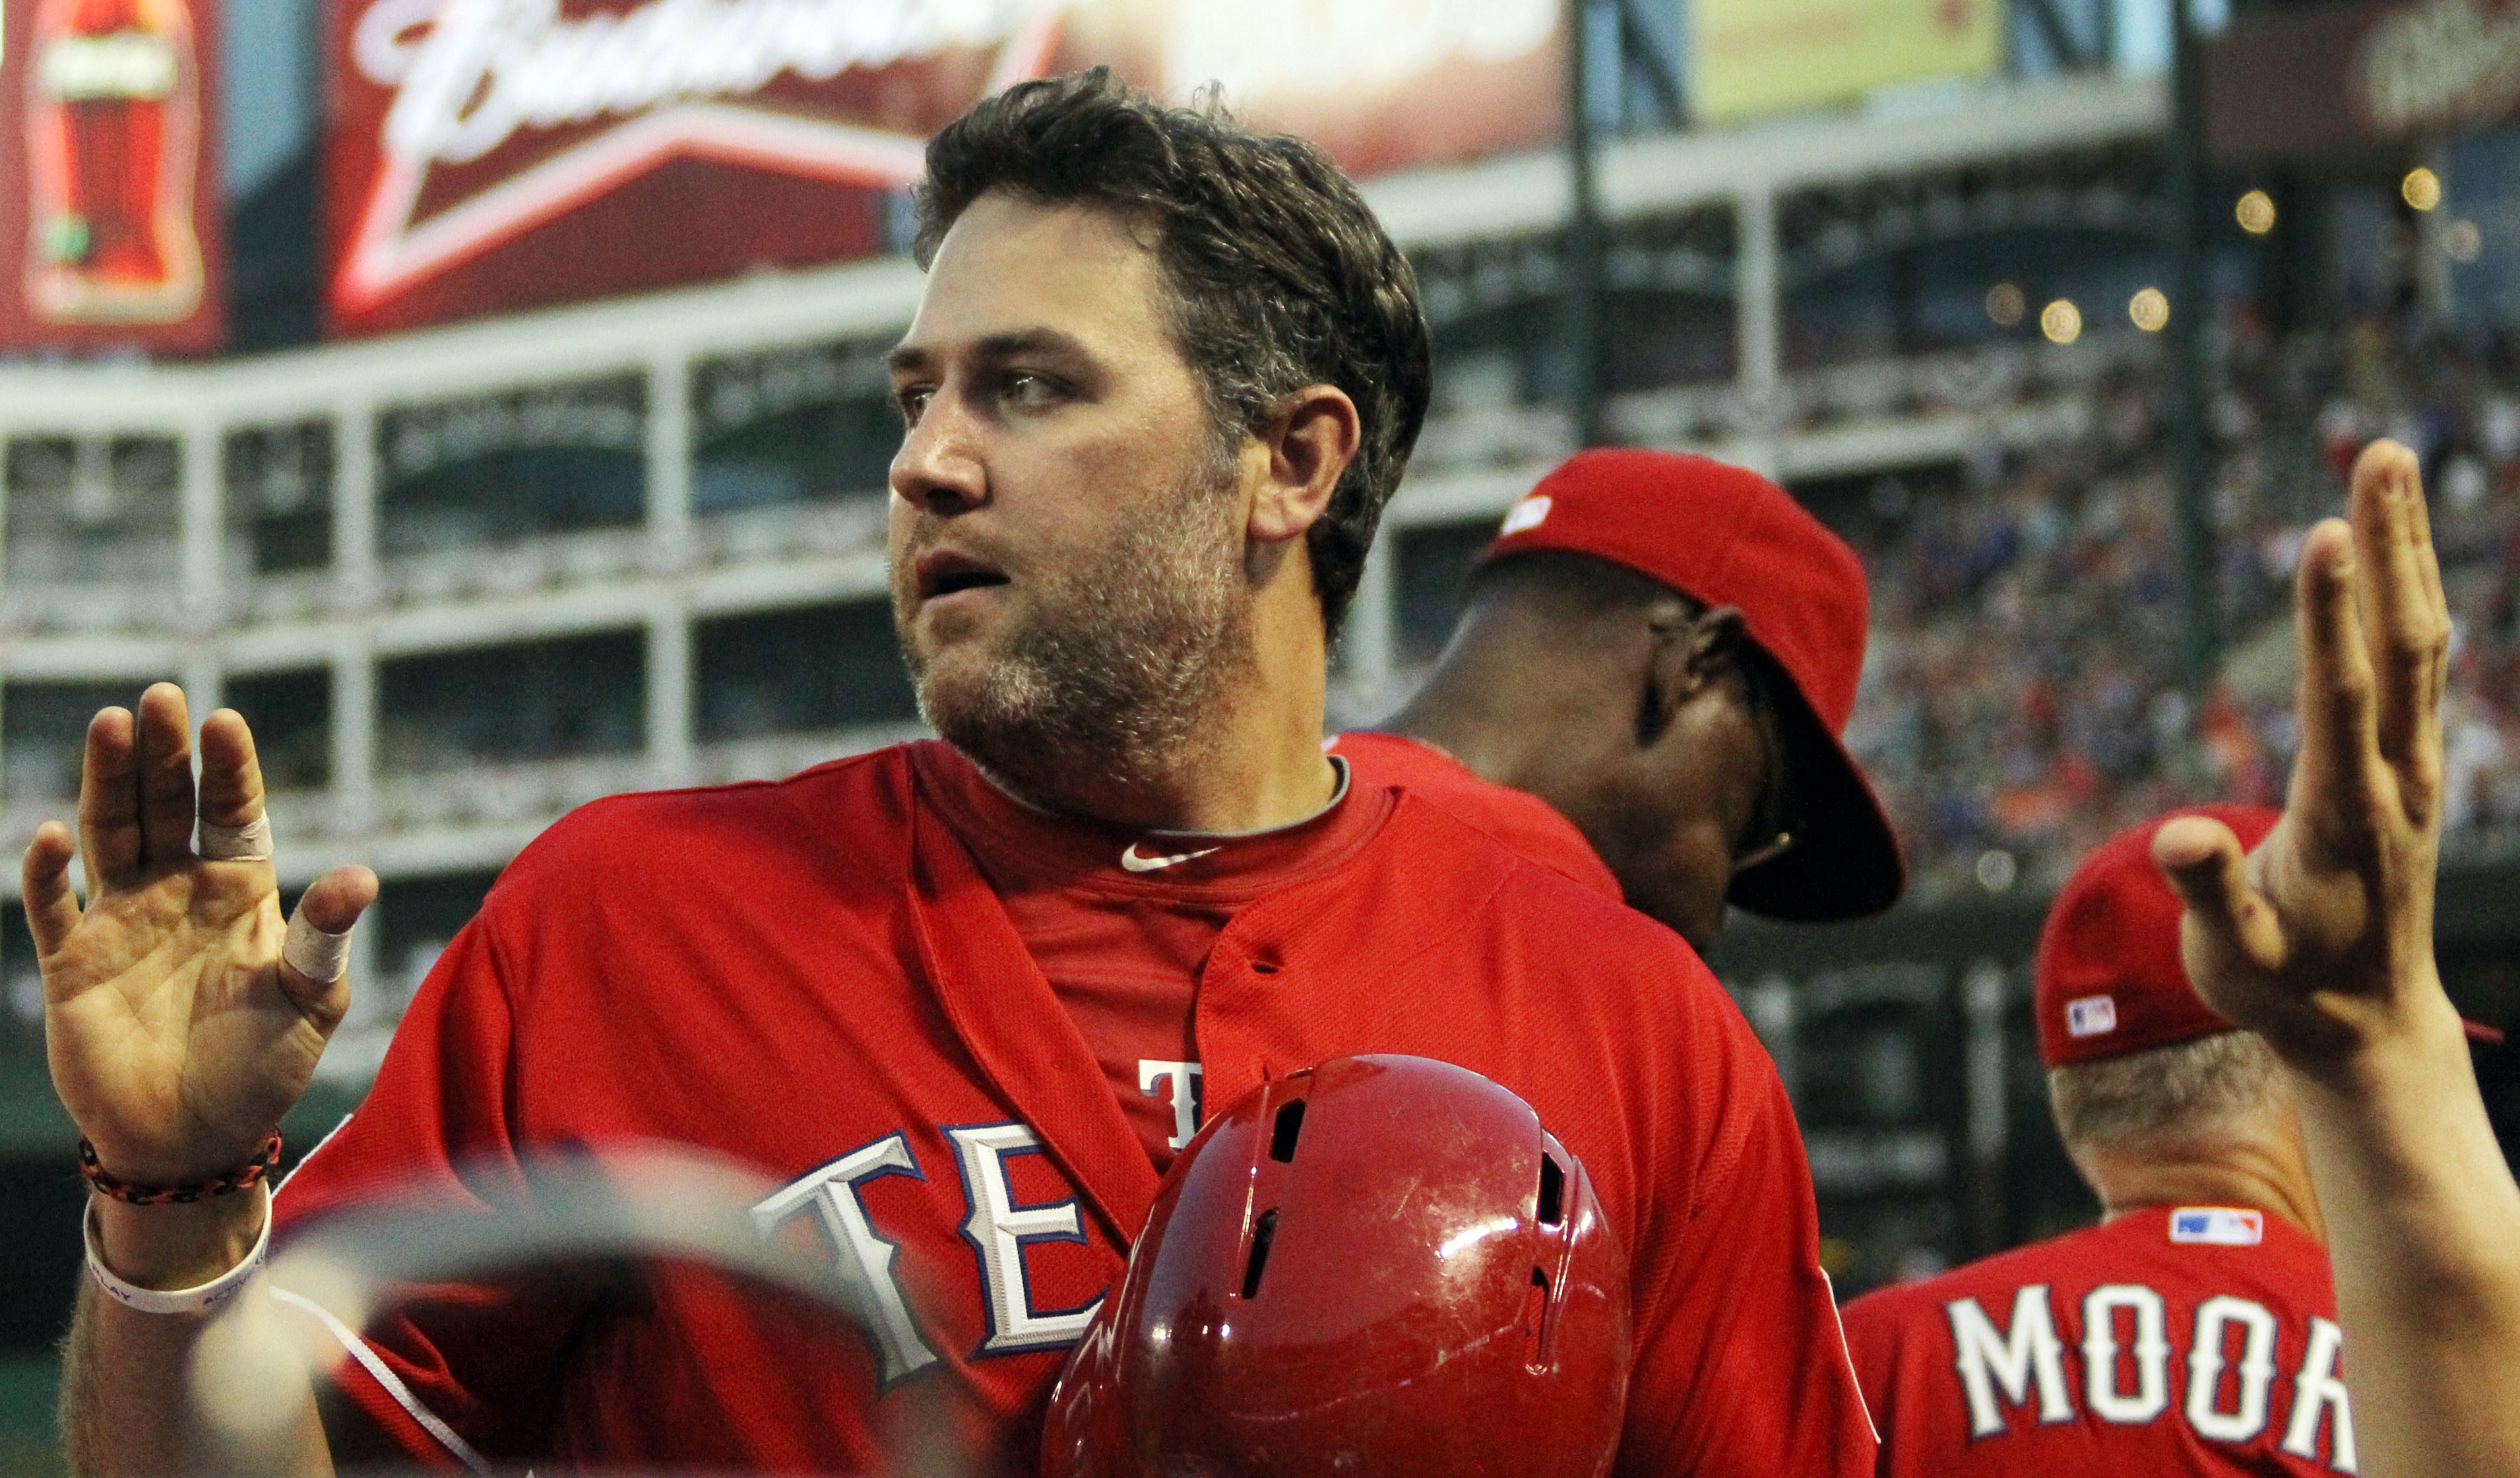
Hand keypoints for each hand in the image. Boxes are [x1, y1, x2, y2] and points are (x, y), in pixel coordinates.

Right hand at [26, 683, 376, 1186]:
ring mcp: (122, 921)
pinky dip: (49, 873)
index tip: (222, 721)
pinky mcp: (72, 963)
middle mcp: (178, 892)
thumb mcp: (309, 1001)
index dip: (227, 769)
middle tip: (159, 697)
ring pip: (111, 833)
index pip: (233, 813)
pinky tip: (57, 836)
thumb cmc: (262, 1068)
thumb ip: (324, 938)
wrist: (194, 1140)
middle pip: (167, 805)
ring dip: (108, 781)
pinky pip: (53, 907)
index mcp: (240, 893)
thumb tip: (363, 875)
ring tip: (111, 724)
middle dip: (162, 753)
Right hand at [2153, 441, 2457, 1071]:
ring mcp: (2414, 770)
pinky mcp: (2413, 767)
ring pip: (2421, 642)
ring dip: (2407, 550)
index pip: (2340, 696)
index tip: (2325, 533)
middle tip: (2380, 452)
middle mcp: (2396, 779)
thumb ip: (2211, 893)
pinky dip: (2410, 594)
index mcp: (2346, 817)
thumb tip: (2176, 836)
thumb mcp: (2233, 959)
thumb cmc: (2284, 988)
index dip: (2330, 615)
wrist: (2370, 1027)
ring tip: (2386, 464)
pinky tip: (2401, 551)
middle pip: (2402, 643)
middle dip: (2390, 544)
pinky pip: (2419, 664)